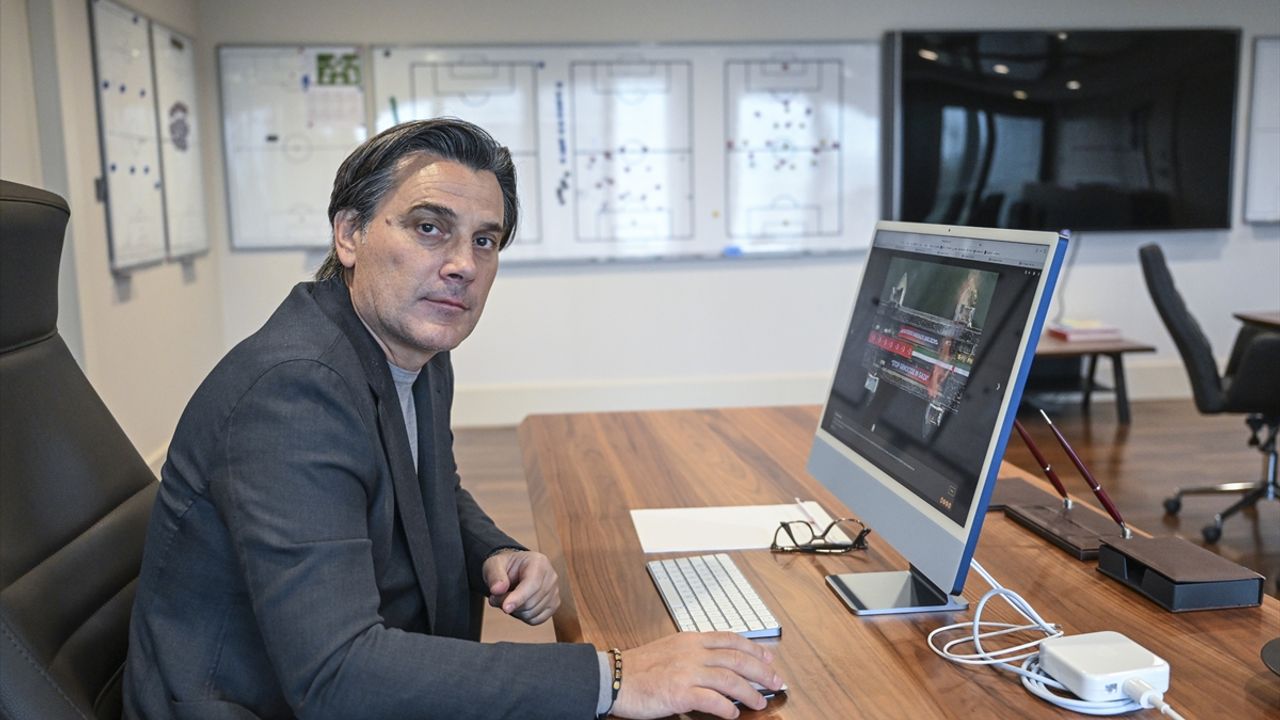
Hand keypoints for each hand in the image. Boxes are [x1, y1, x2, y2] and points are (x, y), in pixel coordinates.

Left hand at [481, 550, 559, 624]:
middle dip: (510, 604)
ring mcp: (554, 591)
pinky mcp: (553, 605)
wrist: (513, 570)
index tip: (505, 608)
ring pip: (533, 612)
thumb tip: (497, 590)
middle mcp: (550, 576)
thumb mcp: (493, 565)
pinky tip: (517, 605)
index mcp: (538, 562)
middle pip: (532, 601)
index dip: (519, 598)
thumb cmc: (505, 566)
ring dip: (515, 611)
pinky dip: (523, 617)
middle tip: (495, 598)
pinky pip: (536, 619)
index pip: (533, 584)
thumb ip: (494, 576)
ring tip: (506, 599)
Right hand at [609, 632, 782, 718]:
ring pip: (730, 679)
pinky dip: (726, 708)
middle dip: (761, 671)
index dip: (754, 649)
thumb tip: (717, 664)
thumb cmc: (639, 668)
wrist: (614, 677)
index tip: (768, 658)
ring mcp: (687, 672)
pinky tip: (733, 715)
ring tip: (760, 703)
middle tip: (776, 682)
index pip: (730, 640)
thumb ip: (692, 653)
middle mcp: (692, 652)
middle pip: (737, 659)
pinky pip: (712, 700)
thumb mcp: (670, 650)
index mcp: (691, 640)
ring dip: (750, 692)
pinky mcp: (679, 692)